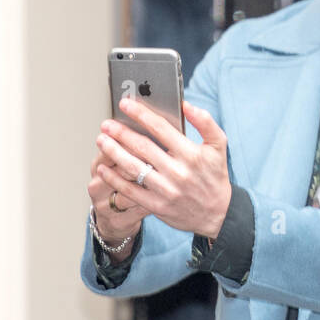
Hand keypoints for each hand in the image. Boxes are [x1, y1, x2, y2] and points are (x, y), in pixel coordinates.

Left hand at [95, 97, 232, 239]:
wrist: (217, 214)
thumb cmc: (214, 176)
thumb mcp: (219, 147)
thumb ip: (206, 122)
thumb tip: (186, 105)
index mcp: (191, 154)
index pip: (161, 129)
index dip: (140, 114)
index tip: (125, 105)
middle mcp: (178, 172)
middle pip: (142, 147)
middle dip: (120, 133)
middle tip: (106, 124)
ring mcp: (166, 190)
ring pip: (133, 167)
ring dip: (113, 152)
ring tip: (101, 140)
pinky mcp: (157, 206)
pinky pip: (131, 190)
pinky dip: (114, 179)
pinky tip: (103, 168)